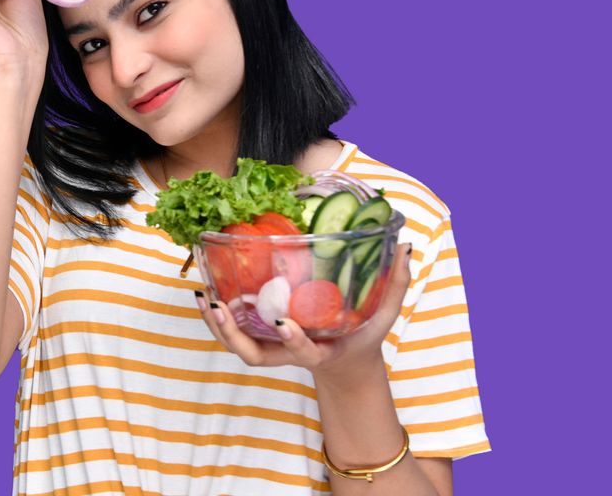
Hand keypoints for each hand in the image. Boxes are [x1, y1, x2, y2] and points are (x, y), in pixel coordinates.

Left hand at [195, 243, 414, 374]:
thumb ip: (395, 284)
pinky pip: (233, 333)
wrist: (345, 362)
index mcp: (320, 351)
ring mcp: (272, 348)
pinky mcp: (261, 338)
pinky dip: (216, 317)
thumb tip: (406, 248)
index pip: (303, 352)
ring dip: (216, 326)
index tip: (284, 323)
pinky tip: (205, 293)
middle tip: (219, 307)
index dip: (293, 341)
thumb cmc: (363, 335)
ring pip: (237, 347)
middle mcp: (289, 353)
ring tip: (204, 297)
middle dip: (233, 336)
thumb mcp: (384, 314)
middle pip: (254, 357)